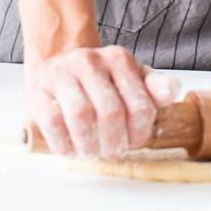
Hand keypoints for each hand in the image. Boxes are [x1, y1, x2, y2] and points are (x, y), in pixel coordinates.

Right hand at [25, 44, 181, 157]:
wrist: (57, 65)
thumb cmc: (101, 80)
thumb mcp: (133, 79)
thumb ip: (155, 87)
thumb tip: (171, 92)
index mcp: (118, 59)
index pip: (139, 103)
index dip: (139, 132)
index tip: (133, 142)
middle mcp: (89, 61)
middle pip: (110, 112)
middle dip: (114, 142)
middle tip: (112, 151)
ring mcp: (62, 75)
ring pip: (80, 116)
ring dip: (90, 145)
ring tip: (92, 151)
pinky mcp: (39, 93)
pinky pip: (53, 124)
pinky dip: (65, 145)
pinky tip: (72, 149)